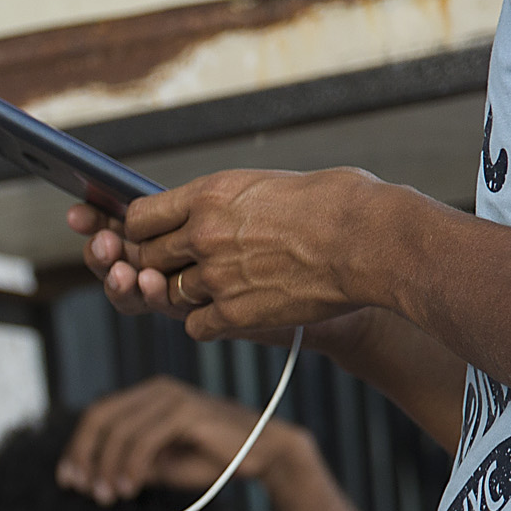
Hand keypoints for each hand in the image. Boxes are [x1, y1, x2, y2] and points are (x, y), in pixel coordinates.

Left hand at [57, 377, 312, 505]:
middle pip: (100, 418)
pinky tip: (129, 487)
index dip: (78, 447)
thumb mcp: (162, 463)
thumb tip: (92, 478)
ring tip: (109, 495)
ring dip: (107, 467)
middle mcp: (156, 390)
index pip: (99, 415)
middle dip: (85, 456)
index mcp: (147, 396)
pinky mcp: (186, 411)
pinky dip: (130, 466)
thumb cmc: (213, 458)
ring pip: (119, 431)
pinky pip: (144, 439)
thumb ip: (130, 463)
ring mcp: (172, 397)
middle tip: (83, 489)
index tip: (69, 478)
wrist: (264, 454)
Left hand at [69, 169, 390, 340]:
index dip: (140, 230)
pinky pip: (195, 326)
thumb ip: (229, 202)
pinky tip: (230, 311)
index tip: (152, 236)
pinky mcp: (234, 313)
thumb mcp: (271, 184)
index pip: (139, 217)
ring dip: (188, 293)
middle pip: (147, 257)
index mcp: (211, 193)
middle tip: (182, 265)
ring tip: (222, 284)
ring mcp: (216, 276)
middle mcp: (203, 234)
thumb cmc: (338, 203)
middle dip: (159, 263)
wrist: (371, 241)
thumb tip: (208, 210)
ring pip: (170, 294)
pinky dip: (208, 322)